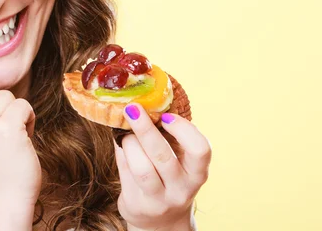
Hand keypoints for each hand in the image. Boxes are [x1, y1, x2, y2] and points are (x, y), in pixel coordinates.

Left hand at [115, 103, 210, 230]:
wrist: (160, 221)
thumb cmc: (167, 177)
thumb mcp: (177, 160)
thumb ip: (165, 136)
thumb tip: (144, 103)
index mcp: (197, 173)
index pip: (201, 150)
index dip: (184, 130)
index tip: (166, 116)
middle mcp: (181, 189)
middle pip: (163, 156)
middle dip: (145, 128)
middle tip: (133, 108)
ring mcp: (158, 200)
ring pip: (141, 168)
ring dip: (130, 143)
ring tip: (126, 132)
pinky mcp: (136, 204)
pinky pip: (125, 172)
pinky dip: (121, 152)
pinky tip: (121, 143)